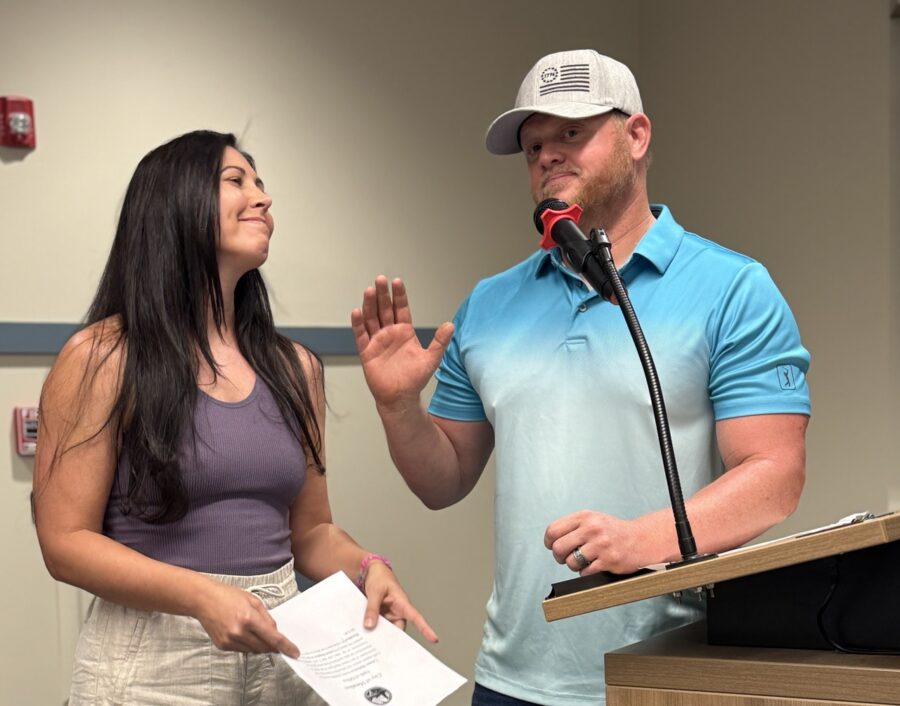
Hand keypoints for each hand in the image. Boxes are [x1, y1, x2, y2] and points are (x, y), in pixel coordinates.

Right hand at [194, 580, 299, 657]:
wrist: (203, 600)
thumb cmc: (228, 596)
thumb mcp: (253, 600)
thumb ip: (266, 617)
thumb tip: (275, 632)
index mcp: (248, 618)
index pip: (272, 638)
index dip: (286, 647)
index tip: (294, 653)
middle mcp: (238, 632)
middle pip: (264, 648)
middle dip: (273, 646)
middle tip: (277, 641)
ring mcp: (229, 641)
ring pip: (253, 651)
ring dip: (261, 645)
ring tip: (256, 632)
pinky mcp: (222, 646)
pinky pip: (242, 650)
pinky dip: (248, 645)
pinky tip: (244, 633)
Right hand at [350, 276, 453, 412]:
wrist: (400, 398)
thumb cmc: (415, 379)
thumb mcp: (431, 359)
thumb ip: (440, 342)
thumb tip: (451, 325)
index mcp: (405, 332)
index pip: (401, 308)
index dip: (398, 296)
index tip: (396, 282)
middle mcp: (389, 333)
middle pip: (384, 309)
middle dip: (382, 295)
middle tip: (380, 280)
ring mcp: (377, 341)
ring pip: (371, 319)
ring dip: (369, 305)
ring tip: (369, 291)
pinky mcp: (367, 352)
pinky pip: (361, 335)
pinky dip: (358, 324)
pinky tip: (357, 312)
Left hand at [361, 561, 437, 642]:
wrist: (370, 573)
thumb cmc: (379, 578)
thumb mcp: (375, 592)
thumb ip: (372, 608)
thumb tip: (369, 626)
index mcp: (402, 603)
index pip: (416, 617)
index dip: (425, 628)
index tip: (434, 639)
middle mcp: (398, 612)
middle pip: (398, 630)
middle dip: (391, 639)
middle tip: (381, 647)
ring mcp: (389, 615)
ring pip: (387, 630)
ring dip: (379, 634)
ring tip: (369, 638)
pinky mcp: (381, 618)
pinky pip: (378, 627)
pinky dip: (372, 630)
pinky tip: (365, 633)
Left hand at [544, 510, 650, 575]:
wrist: (640, 539)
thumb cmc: (613, 531)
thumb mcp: (592, 519)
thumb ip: (572, 526)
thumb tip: (550, 540)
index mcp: (584, 517)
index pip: (553, 530)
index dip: (549, 542)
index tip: (552, 546)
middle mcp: (591, 528)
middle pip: (558, 548)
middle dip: (559, 557)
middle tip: (565, 558)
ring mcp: (600, 544)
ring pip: (571, 562)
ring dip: (574, 566)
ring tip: (584, 561)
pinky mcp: (608, 560)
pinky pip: (585, 572)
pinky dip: (587, 572)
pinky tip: (595, 565)